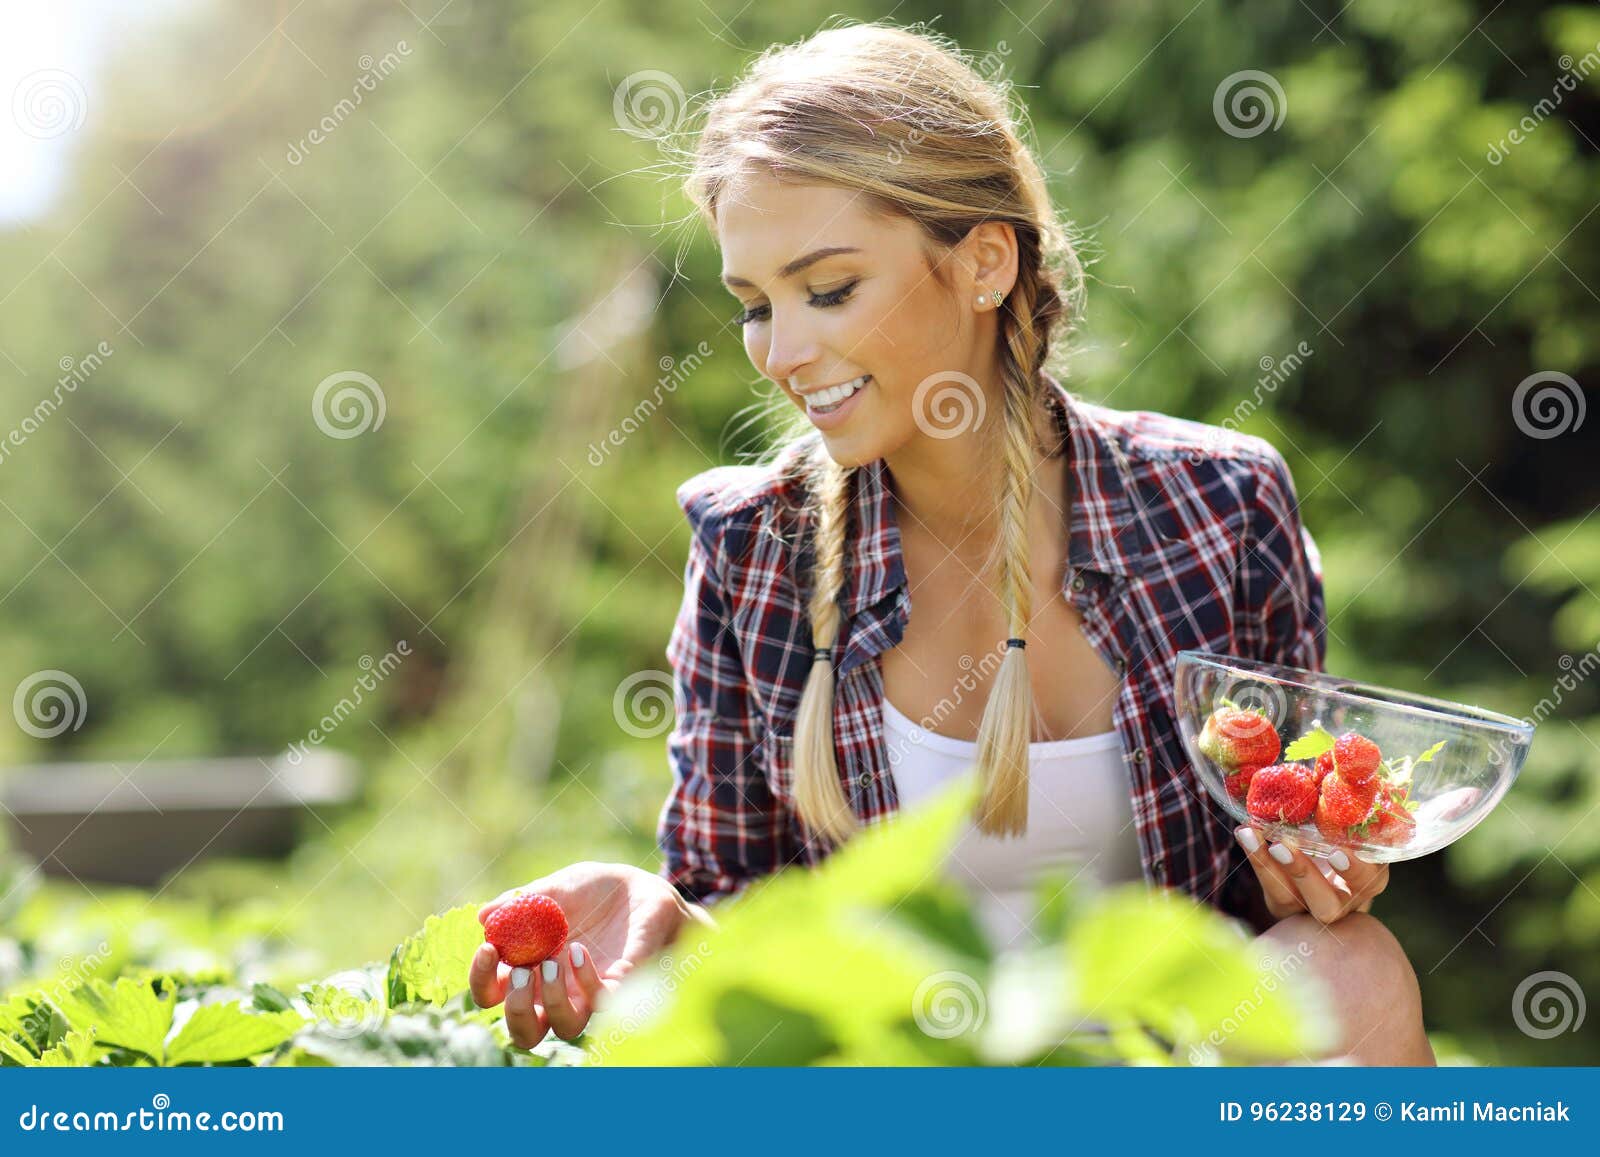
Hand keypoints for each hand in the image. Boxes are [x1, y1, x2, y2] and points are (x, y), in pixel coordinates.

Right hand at [469, 861, 715, 1046]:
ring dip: (549, 1000)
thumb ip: (522, 902)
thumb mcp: (557, 887)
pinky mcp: (621, 987)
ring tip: (550, 961)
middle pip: (524, 1030)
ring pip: (564, 1027)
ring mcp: (589, 993)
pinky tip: (578, 950)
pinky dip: (584, 981)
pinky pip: (600, 1003)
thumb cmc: (596, 891)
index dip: (481, 980)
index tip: (488, 949)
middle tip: (517, 972)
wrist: (644, 888)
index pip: (493, 993)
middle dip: (514, 1009)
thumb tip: (483, 917)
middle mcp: (557, 990)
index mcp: (531, 967)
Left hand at [1235, 825, 1388, 924]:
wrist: (1330, 870)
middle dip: (1304, 874)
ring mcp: (1308, 906)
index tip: (1338, 850)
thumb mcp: (1351, 828)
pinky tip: (1245, 832)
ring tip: (1250, 834)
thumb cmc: (1346, 839)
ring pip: (1289, 897)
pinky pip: (1269, 887)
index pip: (1370, 879)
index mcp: (1368, 879)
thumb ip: (1345, 810)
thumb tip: (1328, 767)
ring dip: (1267, 864)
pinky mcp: (1283, 906)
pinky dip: (1256, 858)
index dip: (1355, 868)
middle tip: (1281, 846)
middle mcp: (1341, 900)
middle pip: (1327, 904)